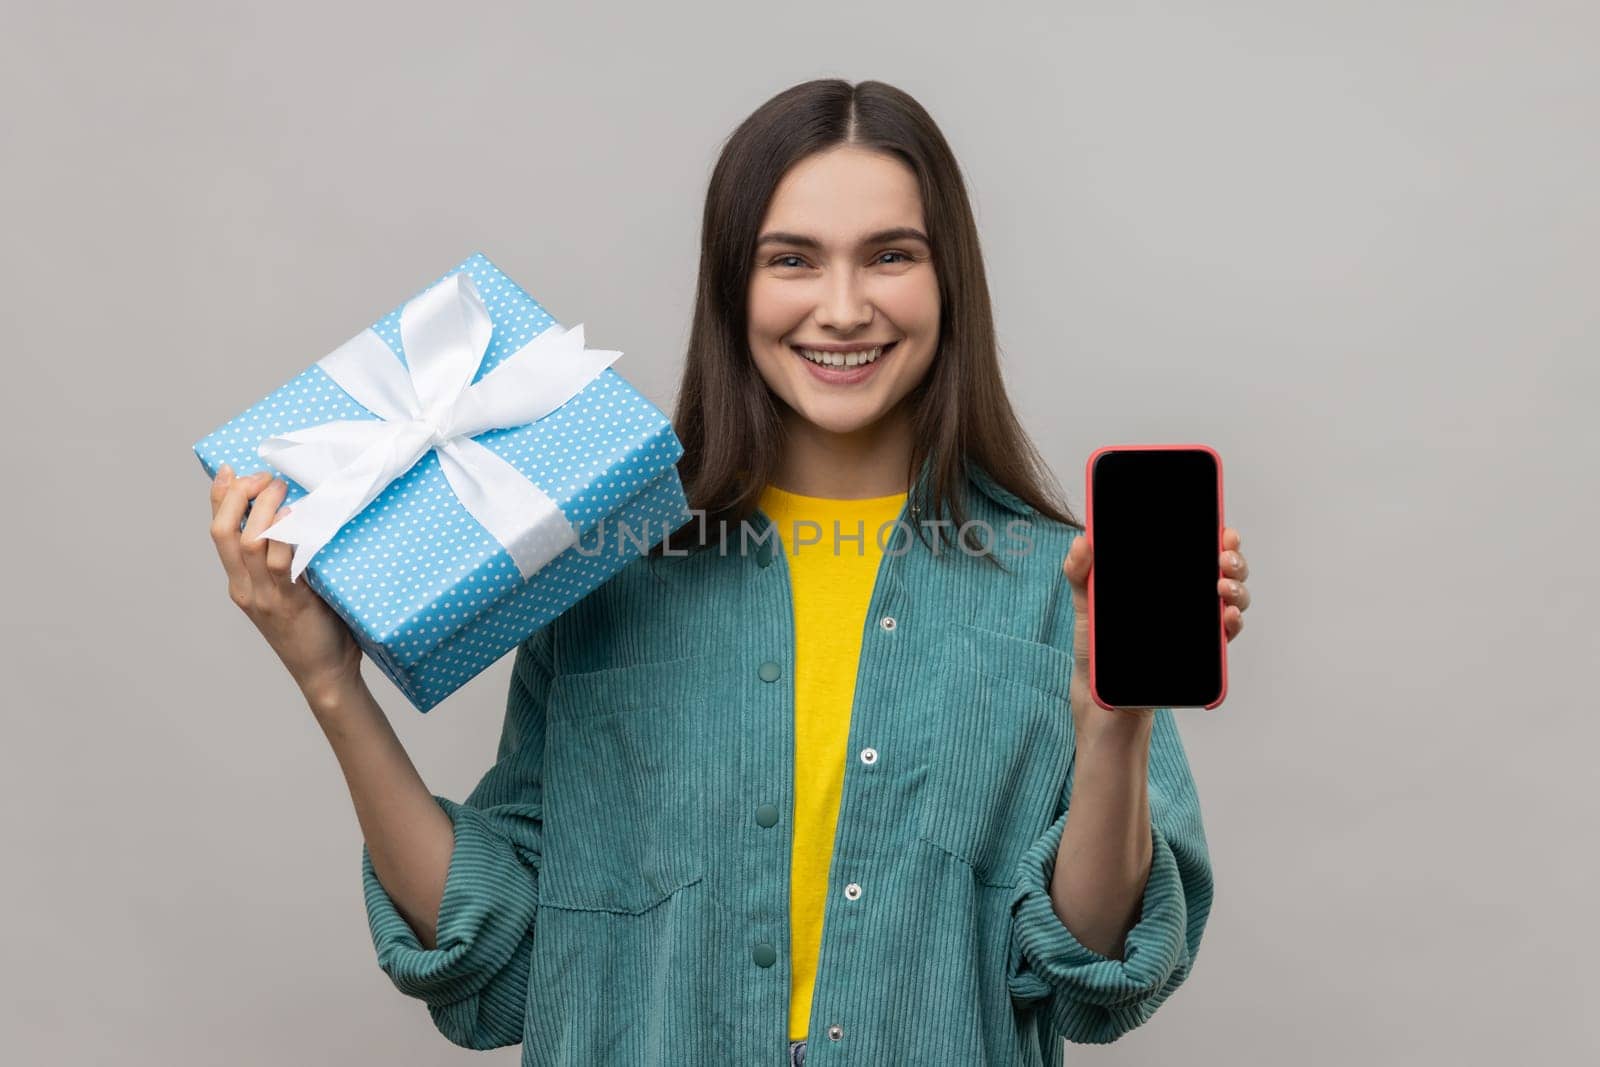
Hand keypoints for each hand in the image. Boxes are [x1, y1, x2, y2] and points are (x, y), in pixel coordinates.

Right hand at [208, 464, 362, 707]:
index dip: (220, 497)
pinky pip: (281, 563)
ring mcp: (264, 596)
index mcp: (239, 583)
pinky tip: (295, 516)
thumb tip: (298, 514)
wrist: (325, 674)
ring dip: (264, 508)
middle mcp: (244, 588)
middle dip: (238, 495)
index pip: (219, 532)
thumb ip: (285, 557)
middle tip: (264, 476)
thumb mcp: (291, 588)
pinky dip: (286, 535)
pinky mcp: (289, 602)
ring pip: (250, 542)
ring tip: (282, 487)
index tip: (229, 469)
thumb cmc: (315, 627)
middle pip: (223, 532)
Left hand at [1061, 526, 1250, 731]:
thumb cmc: (1095, 647)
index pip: (1196, 550)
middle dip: (1233, 558)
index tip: (1223, 530)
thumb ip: (1080, 571)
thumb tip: (1082, 540)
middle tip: (1223, 557)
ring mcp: (1195, 626)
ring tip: (1222, 587)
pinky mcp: (1198, 654)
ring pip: (1231, 599)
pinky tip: (1227, 617)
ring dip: (1237, 589)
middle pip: (1222, 570)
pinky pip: (1225, 635)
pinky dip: (1232, 623)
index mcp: (1163, 580)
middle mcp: (1185, 599)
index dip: (1216, 537)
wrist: (1100, 699)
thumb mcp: (1085, 604)